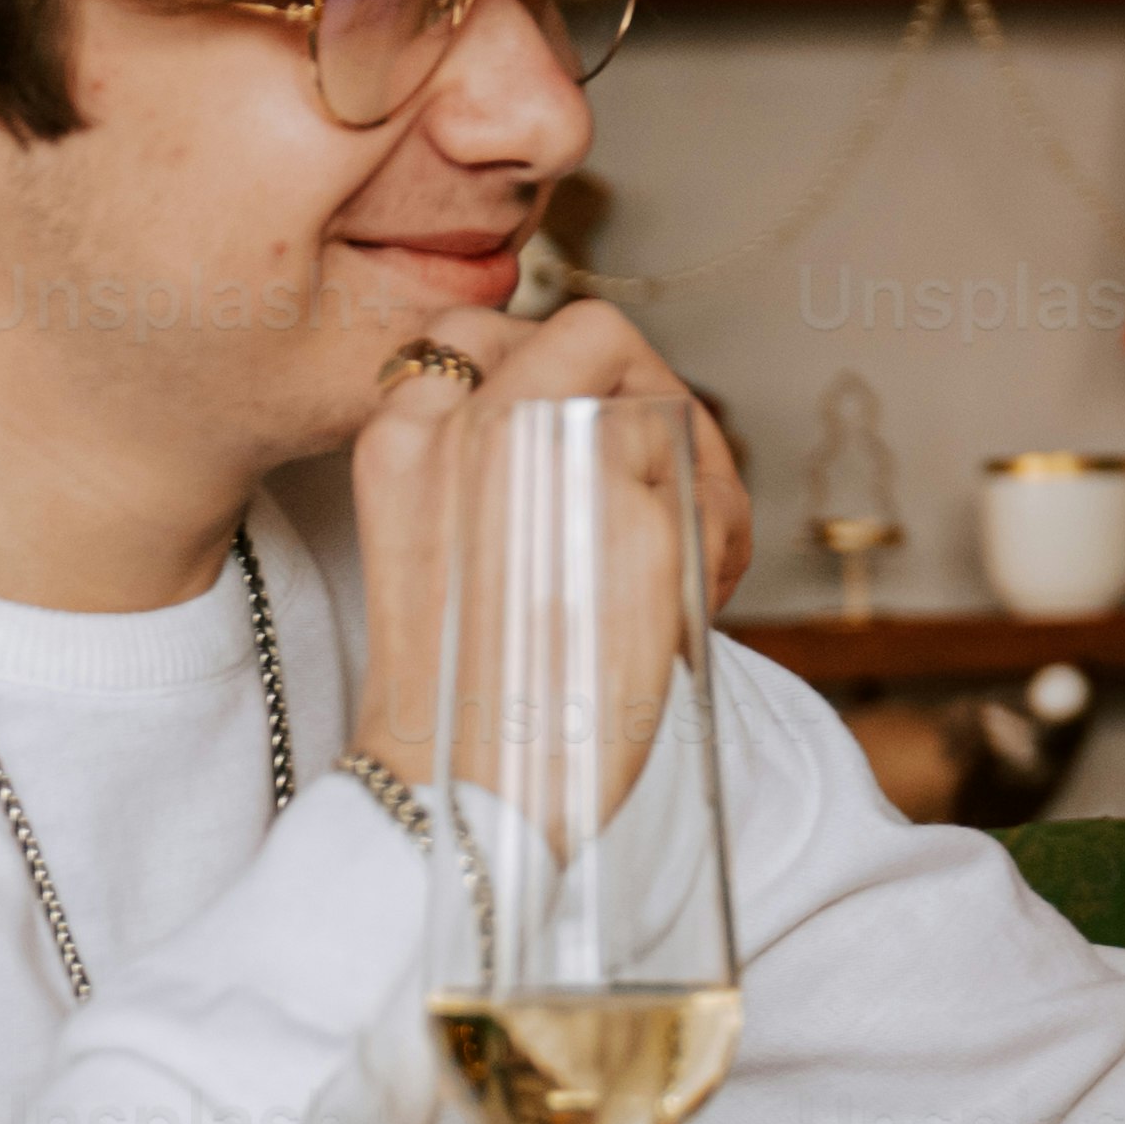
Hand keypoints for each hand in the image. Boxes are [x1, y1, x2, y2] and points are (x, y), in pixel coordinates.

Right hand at [346, 298, 750, 798]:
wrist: (460, 795)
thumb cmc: (454, 692)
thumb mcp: (426, 545)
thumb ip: (478, 462)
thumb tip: (579, 410)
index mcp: (402, 436)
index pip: (478, 328)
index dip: (551, 362)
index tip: (584, 424)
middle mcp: (469, 426)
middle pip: (595, 338)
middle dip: (650, 391)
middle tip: (669, 473)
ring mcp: (557, 463)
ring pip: (668, 406)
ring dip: (699, 470)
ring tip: (686, 555)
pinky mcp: (637, 520)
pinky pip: (713, 492)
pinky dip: (722, 537)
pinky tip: (696, 598)